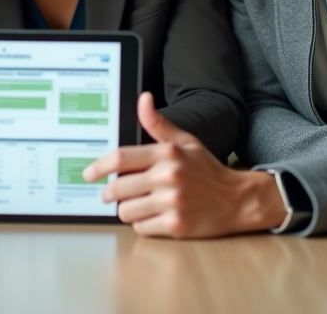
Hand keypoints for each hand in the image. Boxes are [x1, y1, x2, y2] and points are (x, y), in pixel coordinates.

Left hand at [82, 92, 284, 237]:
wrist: (237, 199)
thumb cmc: (207, 170)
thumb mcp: (185, 142)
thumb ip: (158, 124)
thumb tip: (143, 98)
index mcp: (167, 154)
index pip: (120, 158)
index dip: (99, 167)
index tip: (88, 174)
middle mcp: (168, 177)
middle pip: (117, 188)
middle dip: (110, 192)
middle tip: (113, 193)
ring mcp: (172, 203)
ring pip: (126, 210)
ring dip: (128, 209)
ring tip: (141, 203)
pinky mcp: (176, 226)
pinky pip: (140, 228)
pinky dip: (143, 224)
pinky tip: (155, 216)